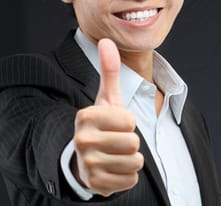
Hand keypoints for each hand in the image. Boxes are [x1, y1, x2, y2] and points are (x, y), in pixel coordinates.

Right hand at [73, 38, 143, 196]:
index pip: (128, 120)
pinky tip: (113, 167)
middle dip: (130, 141)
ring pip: (134, 162)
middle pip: (133, 142)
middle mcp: (82, 141)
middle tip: (116, 139)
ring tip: (115, 152)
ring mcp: (88, 164)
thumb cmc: (102, 122)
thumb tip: (106, 40)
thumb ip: (109, 69)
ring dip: (130, 157)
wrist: (87, 155)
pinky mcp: (96, 184)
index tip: (116, 122)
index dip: (128, 121)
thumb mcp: (107, 96)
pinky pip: (131, 179)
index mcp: (85, 116)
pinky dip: (127, 174)